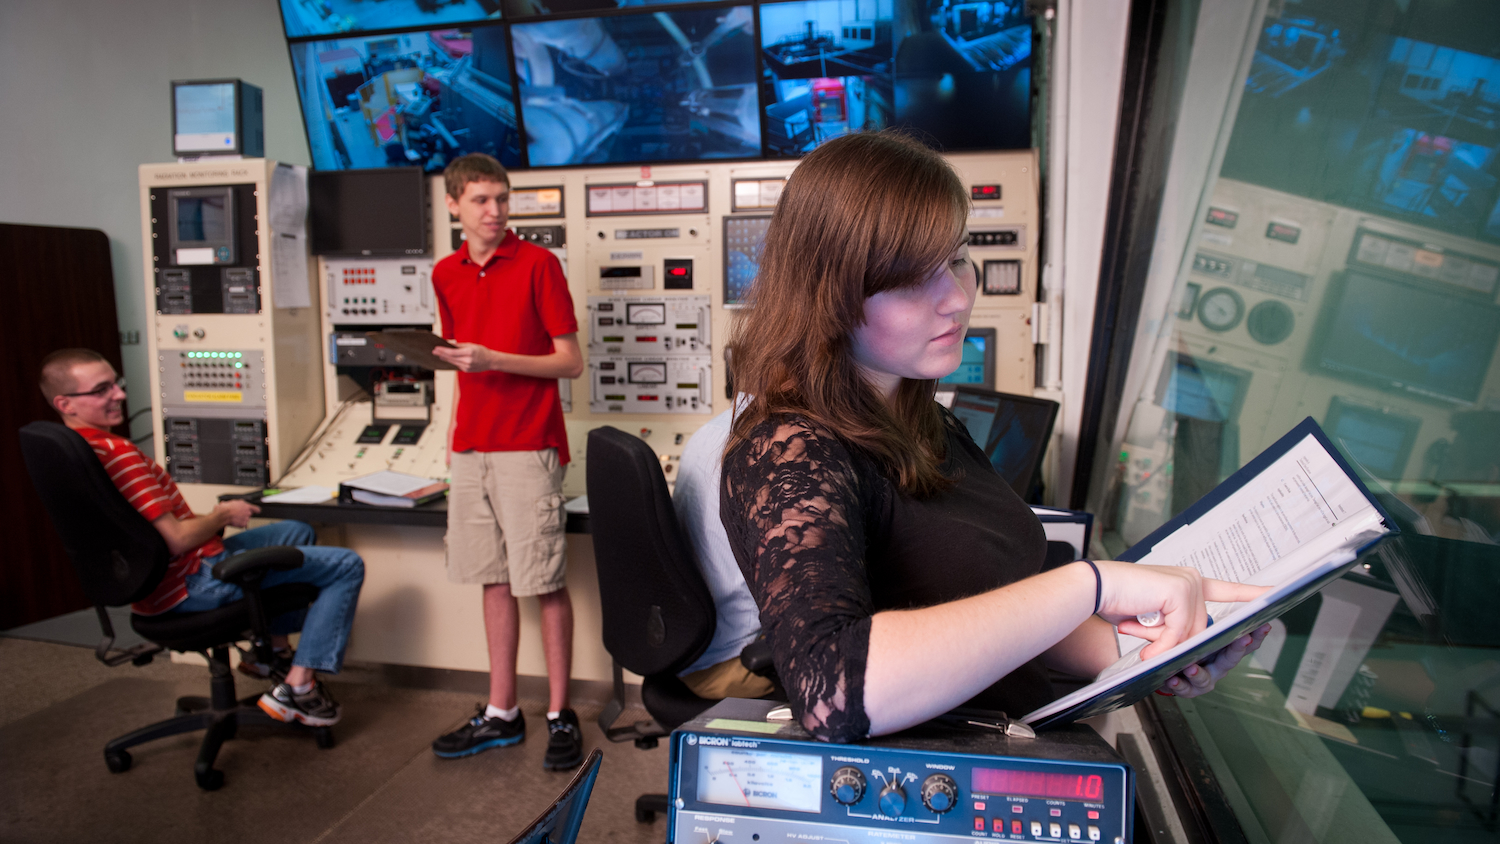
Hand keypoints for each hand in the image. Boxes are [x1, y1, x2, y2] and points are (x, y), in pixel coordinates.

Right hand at [215, 499, 259, 528]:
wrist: (223, 515)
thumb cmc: (226, 508)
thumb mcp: (232, 502)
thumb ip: (236, 503)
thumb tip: (232, 504)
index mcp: (246, 506)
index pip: (256, 509)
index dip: (256, 510)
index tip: (257, 511)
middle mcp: (248, 512)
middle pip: (249, 514)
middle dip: (244, 514)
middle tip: (237, 514)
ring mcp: (246, 519)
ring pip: (245, 519)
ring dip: (241, 519)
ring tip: (234, 518)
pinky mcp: (243, 524)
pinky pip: (242, 525)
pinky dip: (239, 524)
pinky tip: (234, 522)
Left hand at [431, 342, 493, 372]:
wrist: (490, 361)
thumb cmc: (481, 351)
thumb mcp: (471, 345)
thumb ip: (459, 345)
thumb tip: (449, 344)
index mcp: (469, 352)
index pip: (452, 352)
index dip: (443, 350)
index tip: (436, 348)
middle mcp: (467, 361)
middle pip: (451, 358)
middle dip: (441, 354)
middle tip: (434, 351)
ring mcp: (467, 367)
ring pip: (452, 362)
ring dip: (445, 358)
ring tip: (438, 355)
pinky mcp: (466, 370)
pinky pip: (456, 365)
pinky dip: (452, 361)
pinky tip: (447, 359)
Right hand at [1093, 561, 1268, 658]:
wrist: (1095, 588)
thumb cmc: (1119, 601)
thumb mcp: (1155, 622)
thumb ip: (1178, 630)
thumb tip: (1188, 650)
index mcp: (1189, 582)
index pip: (1228, 589)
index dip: (1252, 593)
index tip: (1276, 592)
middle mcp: (1192, 580)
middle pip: (1201, 627)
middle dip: (1172, 639)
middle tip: (1140, 630)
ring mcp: (1188, 584)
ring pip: (1191, 632)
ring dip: (1164, 643)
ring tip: (1136, 631)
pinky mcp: (1180, 591)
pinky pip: (1180, 632)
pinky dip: (1161, 642)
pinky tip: (1143, 639)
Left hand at [1158, 623, 1271, 697]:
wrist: (1154, 652)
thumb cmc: (1172, 632)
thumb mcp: (1183, 616)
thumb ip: (1193, 612)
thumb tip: (1198, 600)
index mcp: (1221, 641)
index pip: (1242, 635)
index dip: (1257, 632)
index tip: (1265, 624)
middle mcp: (1216, 659)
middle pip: (1231, 657)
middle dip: (1238, 648)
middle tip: (1242, 639)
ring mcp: (1204, 674)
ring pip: (1207, 677)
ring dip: (1200, 672)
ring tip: (1191, 667)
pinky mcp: (1187, 686)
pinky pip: (1185, 687)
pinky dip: (1180, 684)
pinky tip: (1172, 678)